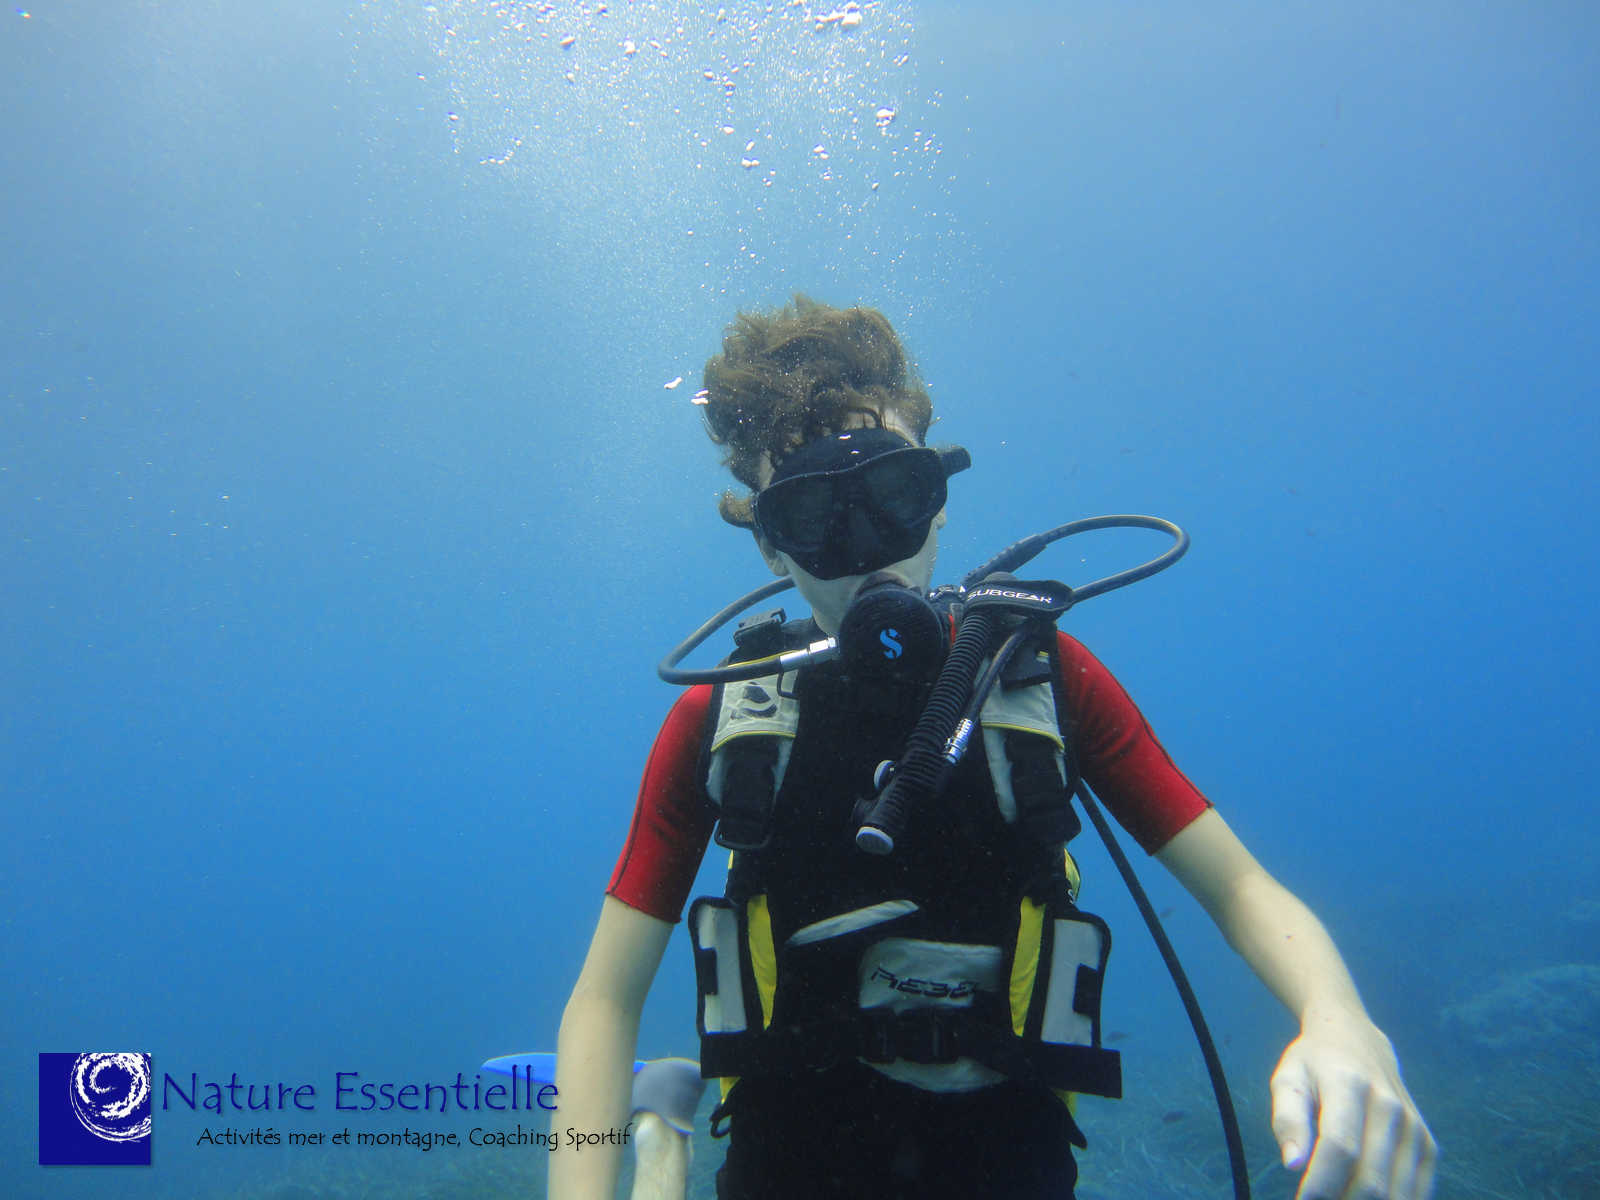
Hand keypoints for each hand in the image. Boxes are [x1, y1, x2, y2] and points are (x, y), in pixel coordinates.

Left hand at [1270, 1013, 1436, 1198]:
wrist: (1357, 1039)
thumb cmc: (1314, 1065)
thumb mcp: (1288, 1080)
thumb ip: (1288, 1120)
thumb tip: (1292, 1164)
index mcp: (1349, 1085)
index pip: (1340, 1147)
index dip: (1321, 1184)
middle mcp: (1390, 1106)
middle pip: (1372, 1179)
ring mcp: (1414, 1128)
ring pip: (1398, 1194)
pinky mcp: (1428, 1144)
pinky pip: (1418, 1192)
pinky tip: (1364, 1199)